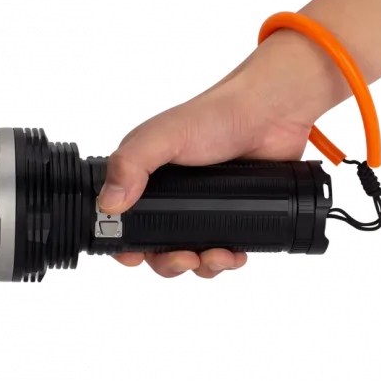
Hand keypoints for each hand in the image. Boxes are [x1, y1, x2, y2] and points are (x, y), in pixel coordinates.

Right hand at [99, 28, 346, 278]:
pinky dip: (224, 260)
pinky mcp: (228, 215)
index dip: (122, 244)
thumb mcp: (163, 137)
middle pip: (154, 246)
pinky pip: (219, 251)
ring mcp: (198, 207)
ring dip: (199, 266)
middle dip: (167, 261)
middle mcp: (167, 195)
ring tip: (215, 256)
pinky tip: (234, 253)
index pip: (120, 219)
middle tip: (183, 259)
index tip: (133, 257)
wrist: (270, 114)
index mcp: (142, 177)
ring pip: (188, 254)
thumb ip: (131, 164)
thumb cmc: (213, 116)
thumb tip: (109, 203)